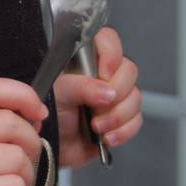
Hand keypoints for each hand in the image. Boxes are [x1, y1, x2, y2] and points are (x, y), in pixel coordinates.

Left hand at [53, 27, 140, 168]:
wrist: (51, 146)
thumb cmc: (49, 113)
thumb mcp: (59, 94)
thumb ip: (81, 87)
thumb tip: (108, 91)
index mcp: (84, 58)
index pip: (108, 40)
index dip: (112, 55)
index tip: (104, 74)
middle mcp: (102, 73)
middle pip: (129, 69)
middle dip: (117, 92)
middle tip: (97, 106)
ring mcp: (114, 95)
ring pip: (135, 96)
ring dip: (117, 115)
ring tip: (96, 126)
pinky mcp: (122, 118)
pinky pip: (136, 120)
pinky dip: (123, 131)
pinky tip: (106, 137)